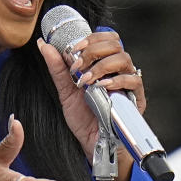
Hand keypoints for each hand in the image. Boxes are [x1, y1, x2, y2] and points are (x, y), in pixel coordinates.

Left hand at [37, 31, 145, 180]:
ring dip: (102, 66)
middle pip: (115, 44)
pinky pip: (133, 80)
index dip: (91, 38)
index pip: (106, 38)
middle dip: (93, 51)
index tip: (74, 49)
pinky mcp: (136, 98)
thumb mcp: (66, 91)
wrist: (92, 143)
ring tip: (86, 80)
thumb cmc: (83, 118)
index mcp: (103, 64)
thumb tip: (44, 45)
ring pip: (124, 59)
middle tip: (77, 67)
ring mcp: (128, 83)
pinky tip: (102, 86)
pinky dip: (116, 80)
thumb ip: (57, 68)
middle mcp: (118, 70)